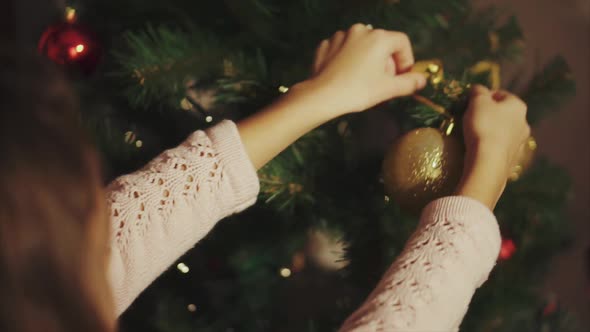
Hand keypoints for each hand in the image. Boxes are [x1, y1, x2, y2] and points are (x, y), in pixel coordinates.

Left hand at [238, 25, 425, 168]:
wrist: (322, 96)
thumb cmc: (358, 91)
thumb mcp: (388, 89)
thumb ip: (409, 83)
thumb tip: (422, 80)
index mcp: (379, 38)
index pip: (402, 42)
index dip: (406, 60)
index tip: (402, 77)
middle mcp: (361, 30)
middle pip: (382, 44)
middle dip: (386, 62)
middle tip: (382, 83)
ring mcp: (341, 36)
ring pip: (362, 46)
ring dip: (367, 60)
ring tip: (363, 81)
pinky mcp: (326, 44)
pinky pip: (344, 50)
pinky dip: (349, 60)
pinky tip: (346, 76)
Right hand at [456, 85, 530, 208]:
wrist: (488, 162)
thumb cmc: (483, 126)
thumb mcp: (477, 102)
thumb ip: (478, 91)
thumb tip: (478, 89)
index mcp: (518, 106)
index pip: (500, 94)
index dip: (484, 96)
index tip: (470, 103)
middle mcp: (524, 123)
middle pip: (503, 113)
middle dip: (488, 114)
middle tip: (470, 119)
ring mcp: (520, 143)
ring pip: (503, 131)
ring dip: (491, 131)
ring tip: (474, 135)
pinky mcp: (513, 159)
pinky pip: (500, 148)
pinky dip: (491, 146)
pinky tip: (480, 149)